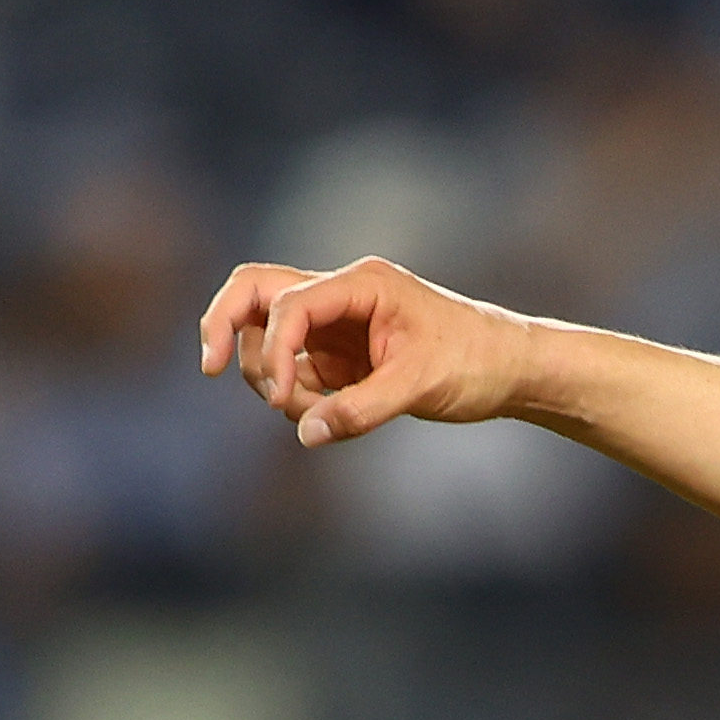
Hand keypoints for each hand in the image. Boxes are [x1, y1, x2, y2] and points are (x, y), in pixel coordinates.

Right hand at [195, 255, 530, 446]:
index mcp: (362, 285)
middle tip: (208, 367)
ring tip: (312, 412)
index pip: (288, 302)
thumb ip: (360, 411)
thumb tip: (306, 434)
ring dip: (271, 375)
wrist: (511, 370)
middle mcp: (341, 295)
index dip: (274, 349)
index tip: (285, 396)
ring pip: (268, 335)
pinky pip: (294, 369)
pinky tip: (324, 416)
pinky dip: (294, 394)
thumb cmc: (476, 363)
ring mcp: (336, 325)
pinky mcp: (339, 354)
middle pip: (254, 291)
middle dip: (224, 325)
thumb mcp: (420, 388)